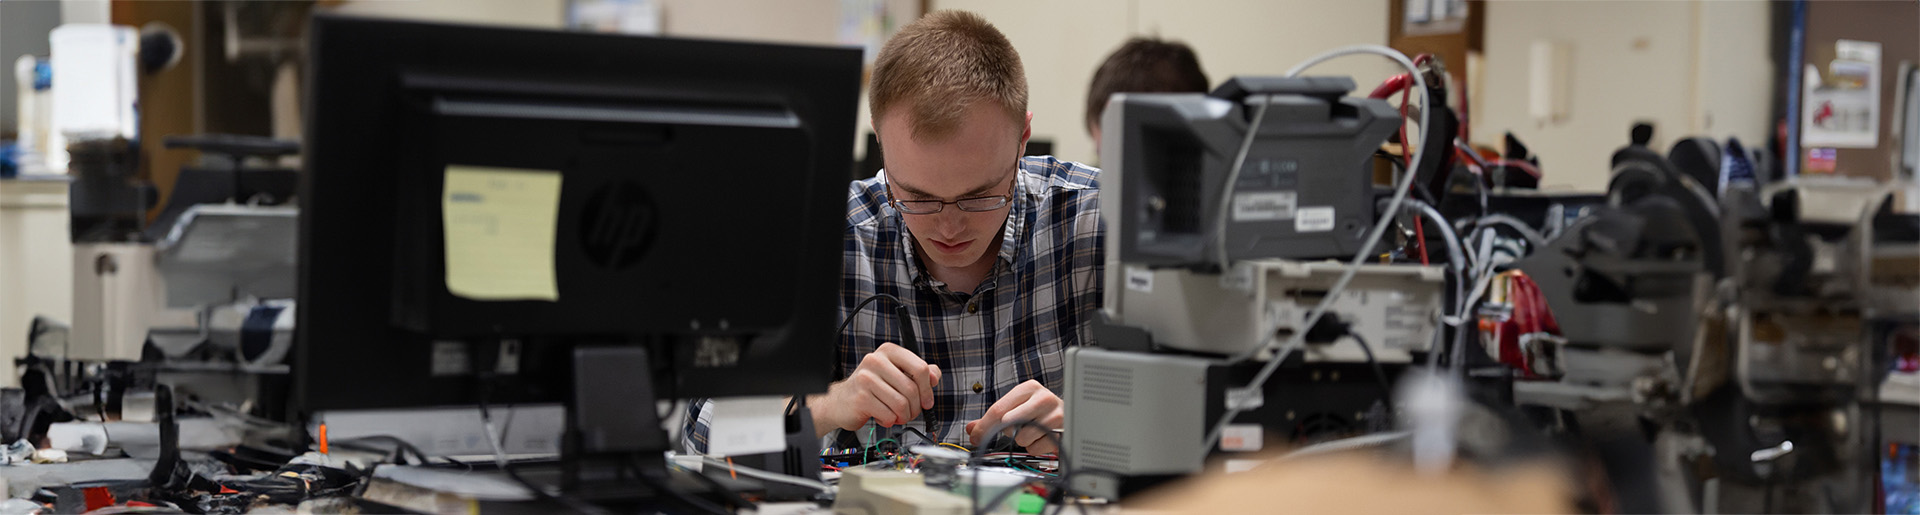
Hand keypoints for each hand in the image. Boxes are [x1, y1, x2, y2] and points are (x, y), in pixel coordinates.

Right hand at [812, 343, 940, 435]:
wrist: (841, 401)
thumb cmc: (872, 388)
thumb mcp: (897, 374)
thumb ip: (919, 373)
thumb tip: (934, 376)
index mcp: (889, 351)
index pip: (920, 368)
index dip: (928, 389)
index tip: (927, 401)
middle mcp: (875, 360)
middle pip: (911, 389)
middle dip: (916, 407)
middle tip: (911, 412)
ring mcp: (866, 378)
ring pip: (901, 403)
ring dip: (904, 416)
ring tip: (897, 415)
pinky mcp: (861, 397)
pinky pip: (889, 415)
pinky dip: (890, 420)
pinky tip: (883, 416)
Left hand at [965, 380, 1062, 453]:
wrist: (1072, 414)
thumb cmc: (1041, 410)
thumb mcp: (1017, 406)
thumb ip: (993, 417)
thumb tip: (971, 429)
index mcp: (1029, 387)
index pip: (998, 409)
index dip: (983, 426)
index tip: (975, 437)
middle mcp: (1043, 398)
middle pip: (1008, 423)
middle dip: (1006, 431)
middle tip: (1014, 428)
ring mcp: (1054, 416)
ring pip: (1021, 438)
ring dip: (1023, 439)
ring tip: (1033, 430)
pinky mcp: (1061, 433)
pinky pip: (1034, 448)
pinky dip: (1035, 447)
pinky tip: (1042, 437)